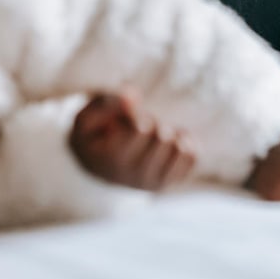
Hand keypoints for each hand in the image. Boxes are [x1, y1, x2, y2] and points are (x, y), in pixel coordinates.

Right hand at [69, 92, 195, 190]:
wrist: (98, 168)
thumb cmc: (94, 136)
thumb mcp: (87, 118)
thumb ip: (107, 104)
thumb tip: (134, 96)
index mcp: (113, 161)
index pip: (142, 128)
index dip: (137, 115)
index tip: (126, 118)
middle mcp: (135, 177)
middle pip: (163, 137)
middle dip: (154, 122)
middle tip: (140, 125)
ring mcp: (154, 182)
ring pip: (180, 148)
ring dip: (170, 133)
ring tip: (153, 134)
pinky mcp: (170, 182)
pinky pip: (192, 156)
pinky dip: (184, 142)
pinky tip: (169, 140)